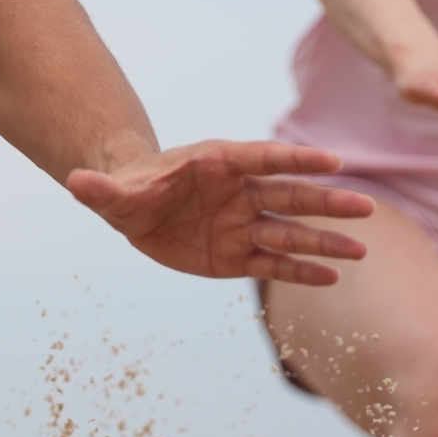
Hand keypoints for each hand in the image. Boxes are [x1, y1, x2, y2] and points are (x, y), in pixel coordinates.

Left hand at [68, 141, 374, 286]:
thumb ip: (99, 189)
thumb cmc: (128, 191)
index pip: (262, 159)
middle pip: (288, 196)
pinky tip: (332, 277)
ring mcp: (242, 224)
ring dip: (324, 241)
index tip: (331, 161)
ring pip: (290, 233)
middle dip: (324, 202)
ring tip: (361, 249)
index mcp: (216, 164)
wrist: (133, 210)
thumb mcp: (110, 193)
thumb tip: (74, 182)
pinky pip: (274, 263)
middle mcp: (239, 193)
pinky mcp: (238, 255)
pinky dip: (301, 270)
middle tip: (364, 207)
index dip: (295, 159)